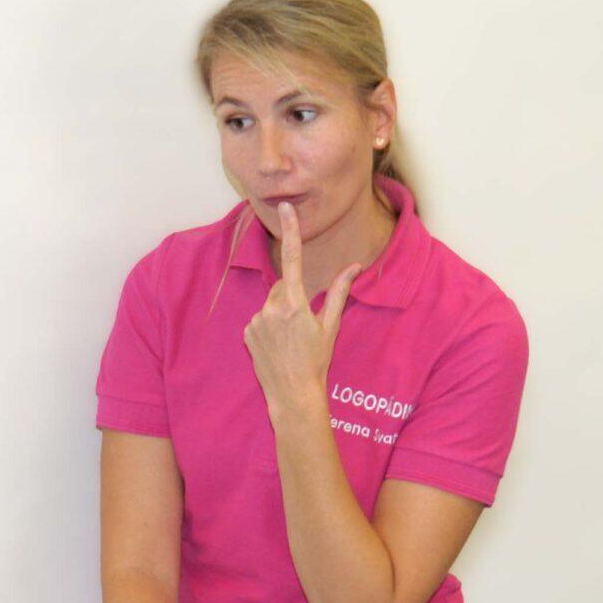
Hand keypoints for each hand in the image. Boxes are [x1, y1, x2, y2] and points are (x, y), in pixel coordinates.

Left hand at [243, 199, 361, 420]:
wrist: (293, 394)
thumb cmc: (317, 361)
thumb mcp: (331, 326)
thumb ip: (340, 292)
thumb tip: (355, 266)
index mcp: (295, 304)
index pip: (293, 258)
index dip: (291, 230)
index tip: (286, 208)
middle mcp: (272, 308)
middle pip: (282, 287)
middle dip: (292, 297)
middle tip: (303, 325)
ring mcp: (257, 321)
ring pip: (270, 304)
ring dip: (280, 314)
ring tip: (290, 340)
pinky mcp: (247, 333)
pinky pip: (260, 320)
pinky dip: (268, 327)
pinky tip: (277, 346)